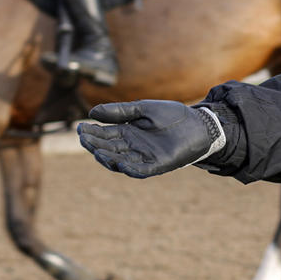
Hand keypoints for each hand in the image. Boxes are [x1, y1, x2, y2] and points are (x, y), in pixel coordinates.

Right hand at [77, 100, 222, 178]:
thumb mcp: (143, 109)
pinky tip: (119, 163)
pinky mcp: (158, 165)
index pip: (105, 134)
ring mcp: (144, 157)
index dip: (92, 132)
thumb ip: (120, 112)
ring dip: (107, 157)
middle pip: (109, 148)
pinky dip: (130, 169)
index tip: (81, 128)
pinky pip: (140, 170)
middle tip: (84, 138)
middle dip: (95, 144)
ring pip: (120, 160)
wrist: (199, 123)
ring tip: (96, 151)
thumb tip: (92, 112)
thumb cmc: (172, 115)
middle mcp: (133, 146)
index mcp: (128, 132)